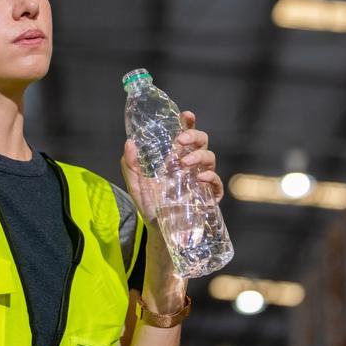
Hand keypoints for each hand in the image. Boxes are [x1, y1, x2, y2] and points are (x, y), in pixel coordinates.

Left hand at [120, 110, 223, 225]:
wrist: (158, 230)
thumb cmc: (149, 204)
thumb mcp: (136, 185)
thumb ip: (131, 165)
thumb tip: (129, 143)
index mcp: (176, 157)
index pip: (186, 134)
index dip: (188, 123)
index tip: (186, 115)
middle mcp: (191, 164)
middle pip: (202, 141)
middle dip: (194, 136)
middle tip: (180, 140)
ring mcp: (202, 179)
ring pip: (210, 158)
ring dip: (198, 156)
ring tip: (184, 164)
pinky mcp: (209, 196)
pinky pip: (216, 182)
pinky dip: (211, 177)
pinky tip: (200, 178)